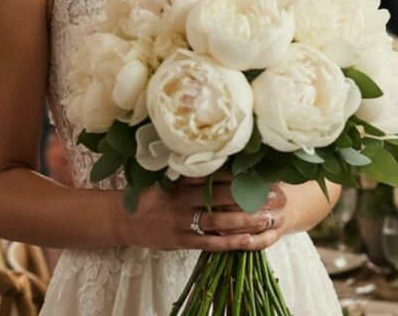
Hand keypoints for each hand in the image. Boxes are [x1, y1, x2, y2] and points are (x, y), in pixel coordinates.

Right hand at [126, 175, 285, 252]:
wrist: (123, 220)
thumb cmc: (152, 194)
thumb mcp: (168, 177)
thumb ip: (192, 170)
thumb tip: (222, 154)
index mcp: (182, 180)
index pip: (216, 175)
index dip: (241, 174)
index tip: (263, 171)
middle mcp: (183, 199)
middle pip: (223, 197)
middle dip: (250, 196)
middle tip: (275, 194)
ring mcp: (182, 222)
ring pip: (220, 221)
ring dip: (246, 220)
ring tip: (268, 217)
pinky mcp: (181, 241)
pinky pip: (210, 243)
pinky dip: (231, 242)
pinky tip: (249, 240)